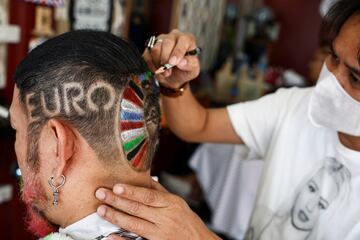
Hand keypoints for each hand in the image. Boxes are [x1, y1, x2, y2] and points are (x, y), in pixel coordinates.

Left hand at [95, 180, 220, 239]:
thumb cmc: (189, 223)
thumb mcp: (179, 204)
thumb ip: (161, 193)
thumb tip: (147, 179)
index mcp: (172, 204)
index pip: (148, 196)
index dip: (132, 191)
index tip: (116, 186)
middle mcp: (166, 218)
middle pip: (138, 208)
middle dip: (117, 200)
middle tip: (101, 193)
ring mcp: (161, 235)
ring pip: (134, 224)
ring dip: (116, 217)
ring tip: (101, 209)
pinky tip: (111, 235)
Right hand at [143, 29, 200, 88]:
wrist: (173, 76)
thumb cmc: (184, 70)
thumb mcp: (192, 70)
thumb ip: (190, 65)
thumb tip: (182, 62)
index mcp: (187, 39)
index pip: (183, 40)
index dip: (178, 51)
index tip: (173, 62)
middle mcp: (174, 36)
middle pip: (167, 43)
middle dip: (166, 59)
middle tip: (167, 73)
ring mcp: (161, 39)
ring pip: (156, 48)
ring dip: (158, 63)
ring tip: (164, 73)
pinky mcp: (150, 46)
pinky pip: (148, 54)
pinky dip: (151, 65)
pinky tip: (157, 70)